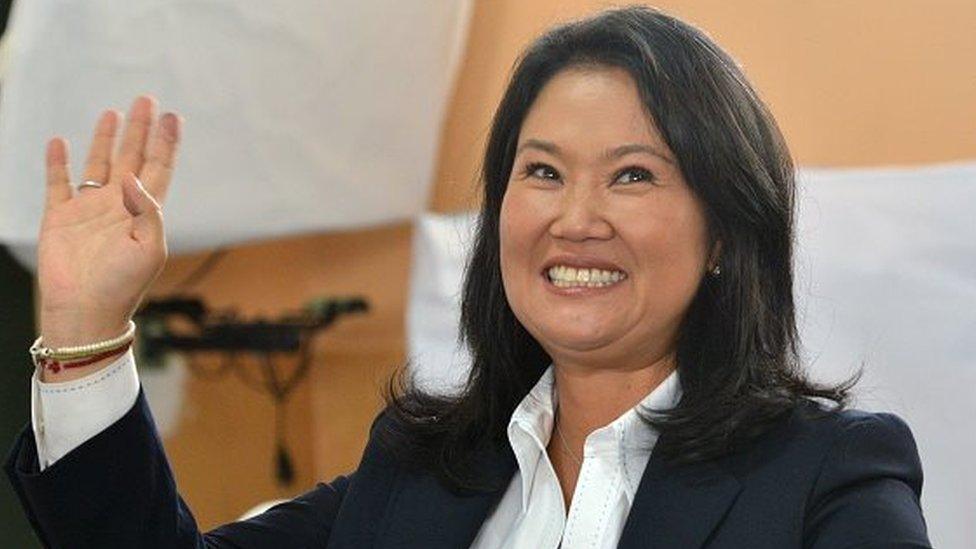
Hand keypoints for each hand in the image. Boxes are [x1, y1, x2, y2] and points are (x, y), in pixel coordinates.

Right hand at [38, 96, 181, 348]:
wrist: (85, 310)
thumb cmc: (123, 285)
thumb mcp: (150, 249)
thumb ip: (148, 210)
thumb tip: (132, 176)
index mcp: (144, 212)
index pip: (158, 168)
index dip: (166, 143)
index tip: (173, 116)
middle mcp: (118, 205)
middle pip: (131, 157)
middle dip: (140, 130)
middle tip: (146, 100)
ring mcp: (88, 209)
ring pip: (98, 163)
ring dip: (106, 138)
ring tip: (114, 112)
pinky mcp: (59, 217)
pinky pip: (58, 183)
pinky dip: (58, 162)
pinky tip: (60, 141)